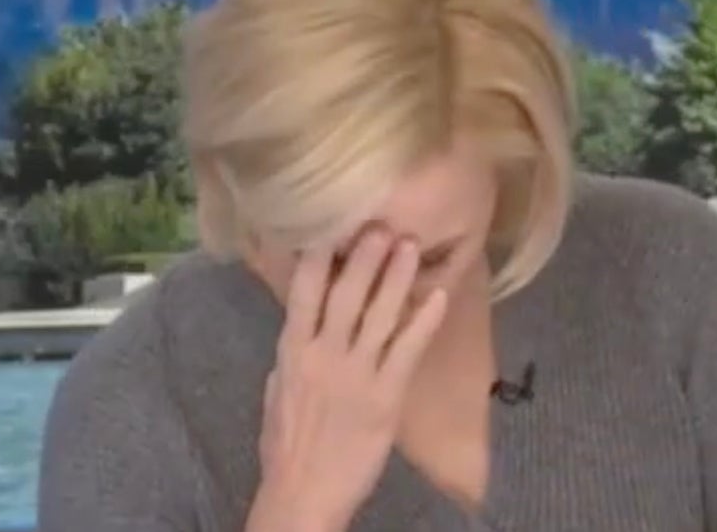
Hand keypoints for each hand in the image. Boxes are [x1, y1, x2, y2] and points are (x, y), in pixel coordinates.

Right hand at [246, 231, 447, 531]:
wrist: (305, 491)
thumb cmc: (287, 444)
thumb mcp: (277, 390)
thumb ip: (293, 354)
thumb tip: (303, 325)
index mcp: (293, 350)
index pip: (304, 291)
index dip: (319, 255)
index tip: (332, 224)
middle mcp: (324, 354)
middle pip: (346, 293)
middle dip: (365, 256)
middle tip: (382, 224)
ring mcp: (357, 373)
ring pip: (380, 314)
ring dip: (398, 277)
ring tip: (412, 245)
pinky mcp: (386, 395)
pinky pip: (408, 349)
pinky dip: (424, 320)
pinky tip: (439, 296)